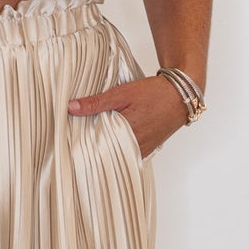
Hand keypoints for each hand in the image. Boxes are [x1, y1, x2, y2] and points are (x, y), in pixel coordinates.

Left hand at [67, 73, 187, 157]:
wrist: (180, 96)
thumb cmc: (155, 93)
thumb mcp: (123, 94)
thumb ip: (96, 102)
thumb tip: (71, 107)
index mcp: (126, 133)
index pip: (96, 146)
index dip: (81, 143)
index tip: (67, 140)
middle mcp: (135, 147)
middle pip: (105, 153)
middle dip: (90, 147)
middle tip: (74, 141)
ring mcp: (142, 150)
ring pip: (116, 155)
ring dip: (104, 148)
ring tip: (89, 140)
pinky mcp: (146, 150)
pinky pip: (127, 154)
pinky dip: (117, 148)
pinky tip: (108, 141)